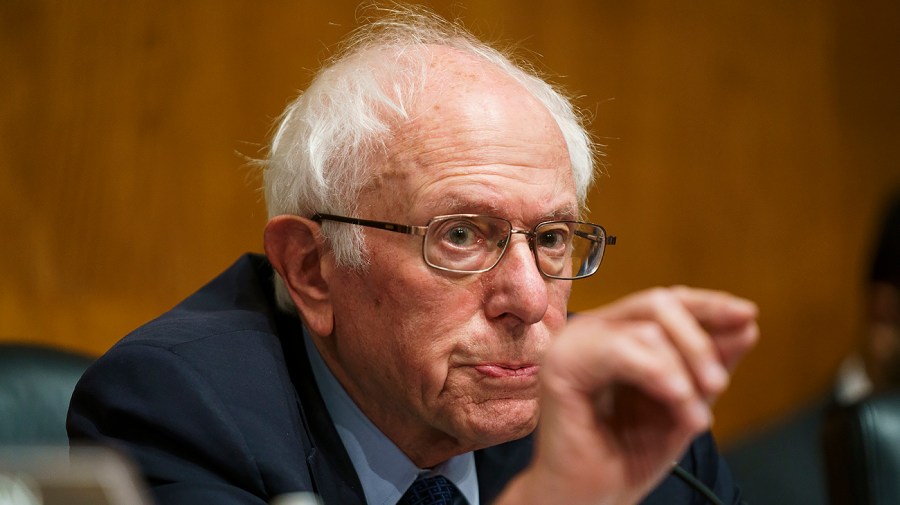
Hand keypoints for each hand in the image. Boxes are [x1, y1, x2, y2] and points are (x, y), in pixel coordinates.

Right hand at [497, 286, 757, 504]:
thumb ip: (709, 364)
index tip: (747, 316)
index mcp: (614, 334)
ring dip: (684, 372)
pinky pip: (622, 351)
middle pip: (658, 303)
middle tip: (719, 384)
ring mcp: (572, 344)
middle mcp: (590, 331)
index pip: (665, 301)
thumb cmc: (625, 457)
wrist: (590, 499)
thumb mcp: (684, 404)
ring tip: (695, 417)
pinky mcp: (561, 365)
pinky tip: (678, 402)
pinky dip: (660, 375)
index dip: (708, 304)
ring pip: (647, 328)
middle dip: (700, 341)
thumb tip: (746, 324)